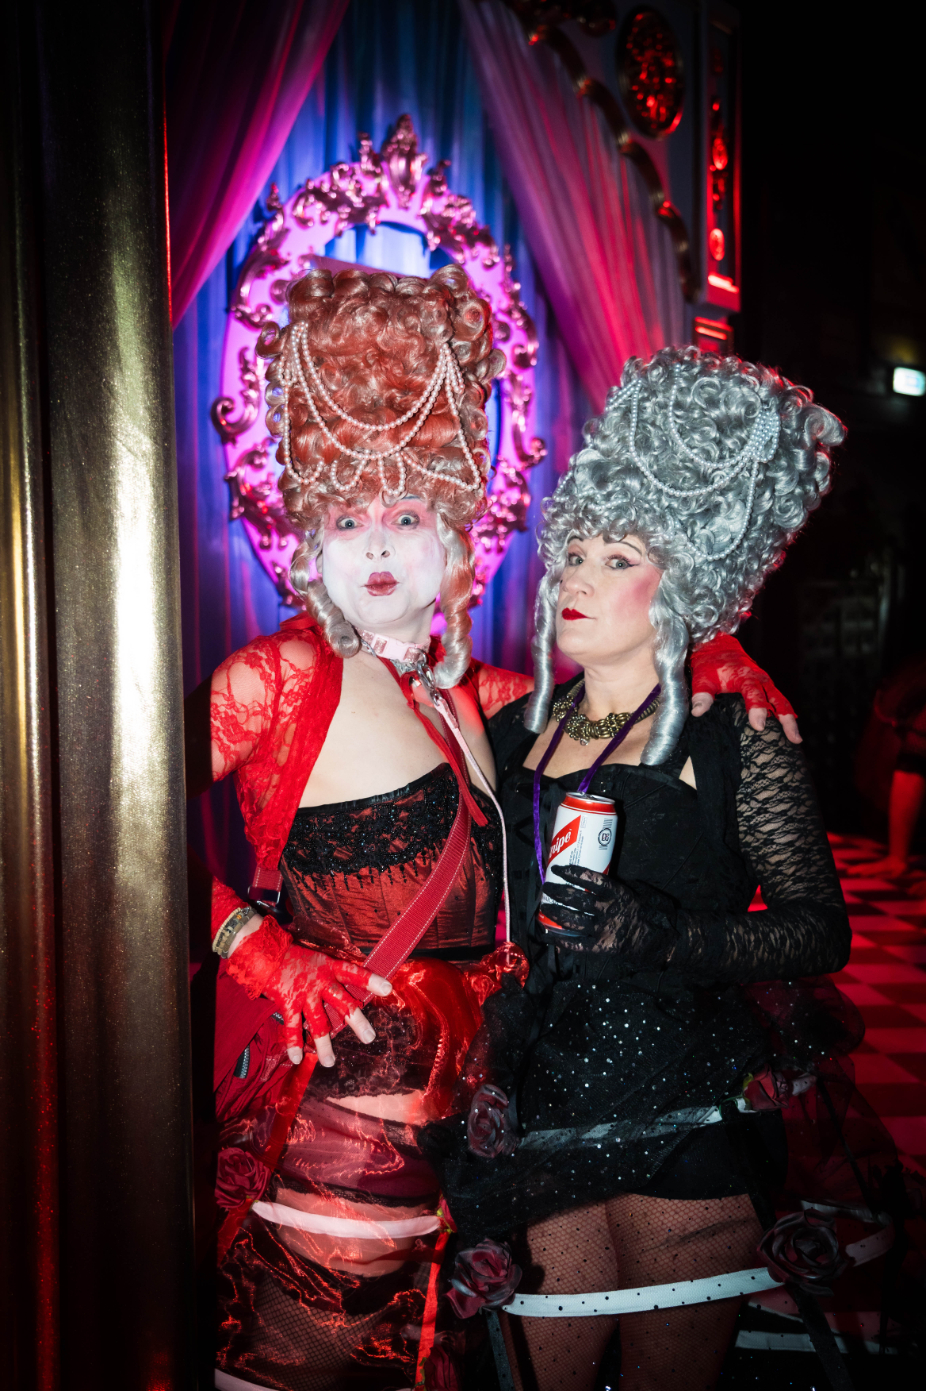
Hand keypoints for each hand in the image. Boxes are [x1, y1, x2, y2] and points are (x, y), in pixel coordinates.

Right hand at [226, 916, 391, 1066]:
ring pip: (319, 1023)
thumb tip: (345, 994)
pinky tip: (297, 1058)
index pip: (354, 973)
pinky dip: (294, 1044)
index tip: (388, 988)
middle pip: (343, 1003)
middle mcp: (320, 982)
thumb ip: (329, 977)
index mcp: (329, 968)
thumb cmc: (292, 957)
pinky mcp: (288, 1003)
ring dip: (325, 1045)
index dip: (371, 980)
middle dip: (357, 1021)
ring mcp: (305, 994)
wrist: (265, 953)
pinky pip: (293, 1028)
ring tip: (330, 1063)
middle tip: (369, 1037)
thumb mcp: (317, 961)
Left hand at [540, 866, 677, 970]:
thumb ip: (617, 887)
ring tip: (544, 907)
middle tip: (546, 887)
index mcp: (619, 894)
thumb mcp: (639, 892)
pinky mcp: (601, 948)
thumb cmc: (651, 913)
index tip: (558, 868)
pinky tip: (547, 935)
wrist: (663, 941)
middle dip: (557, 892)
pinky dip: (560, 940)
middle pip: (576, 899)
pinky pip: (577, 945)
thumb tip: (593, 880)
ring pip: (572, 920)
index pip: (592, 879)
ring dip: (554, 913)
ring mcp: (603, 931)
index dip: (572, 873)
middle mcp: (608, 911)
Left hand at [690, 634, 800, 743]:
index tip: (759, 726)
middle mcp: (760, 680)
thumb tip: (698, 712)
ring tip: (796, 739)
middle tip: (793, 737)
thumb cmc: (711, 665)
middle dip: (786, 719)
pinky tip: (790, 732)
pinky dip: (786, 716)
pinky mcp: (766, 689)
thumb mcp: (702, 678)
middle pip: (778, 700)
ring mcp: (766, 684)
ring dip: (790, 720)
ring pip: (782, 702)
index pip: (753, 693)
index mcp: (745, 676)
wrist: (719, 648)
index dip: (757, 709)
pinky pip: (780, 703)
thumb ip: (702, 695)